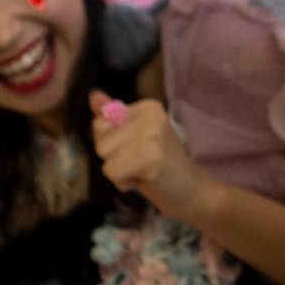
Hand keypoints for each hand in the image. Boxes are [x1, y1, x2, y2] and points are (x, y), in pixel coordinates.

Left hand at [90, 90, 210, 219]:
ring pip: (104, 157)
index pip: (100, 123)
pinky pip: (112, 172)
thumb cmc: (160, 165)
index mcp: (148, 107)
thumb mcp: (135, 136)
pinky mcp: (150, 157)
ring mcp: (152, 135)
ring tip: (142, 170)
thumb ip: (114, 117)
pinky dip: (123, 183)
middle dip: (113, 158)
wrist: (191, 189)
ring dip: (119, 171)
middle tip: (140, 162)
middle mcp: (151, 116)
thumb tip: (94, 95)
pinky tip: (145, 179)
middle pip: (101, 140)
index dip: (112, 144)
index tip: (136, 150)